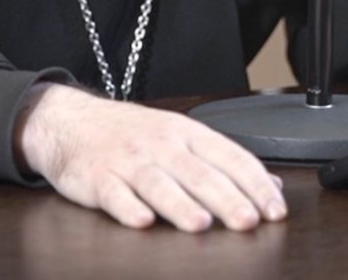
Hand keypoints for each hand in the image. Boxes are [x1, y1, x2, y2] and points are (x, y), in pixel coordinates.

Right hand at [14, 83, 287, 231]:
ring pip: (158, 184)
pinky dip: (128, 208)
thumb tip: (272, 185)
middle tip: (248, 222)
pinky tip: (143, 221)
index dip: (256, 184)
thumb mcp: (183, 137)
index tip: (275, 209)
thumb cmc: (134, 134)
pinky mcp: (98, 178)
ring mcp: (129, 161)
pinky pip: (115, 194)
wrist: (72, 121)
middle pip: (199, 173)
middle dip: (226, 199)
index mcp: (188, 134)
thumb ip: (226, 162)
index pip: (231, 157)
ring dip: (180, 204)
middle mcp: (162, 145)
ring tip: (201, 224)